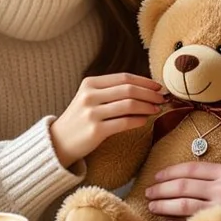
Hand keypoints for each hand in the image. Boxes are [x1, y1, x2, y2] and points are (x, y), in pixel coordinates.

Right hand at [49, 73, 164, 166]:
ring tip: (156, 109)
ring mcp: (92, 113)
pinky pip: (124, 123)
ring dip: (147, 106)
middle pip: (128, 90)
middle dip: (149, 93)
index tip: (158, 86)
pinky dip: (138, 120)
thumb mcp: (90, 98)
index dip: (144, 81)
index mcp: (90, 83)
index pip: (124, 78)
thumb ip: (112, 91)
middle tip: (162, 98)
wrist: (58, 142)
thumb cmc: (80, 119)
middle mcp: (89, 95)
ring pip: (129, 105)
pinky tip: (145, 120)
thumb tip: (145, 89)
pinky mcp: (95, 131)